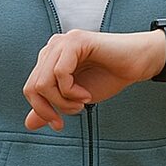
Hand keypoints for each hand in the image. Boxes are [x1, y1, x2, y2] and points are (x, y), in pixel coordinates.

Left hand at [23, 29, 165, 130]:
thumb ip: (52, 106)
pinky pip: (60, 73)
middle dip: (53, 108)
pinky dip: (71, 91)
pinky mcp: (75, 41)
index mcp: (50, 59)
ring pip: (43, 82)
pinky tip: (86, 94)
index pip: (30, 88)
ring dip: (64, 100)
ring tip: (83, 102)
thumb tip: (28, 123)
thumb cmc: (109, 77)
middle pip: (33, 87)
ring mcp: (62, 42)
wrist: (137, 64)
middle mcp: (52, 47)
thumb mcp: (75, 98)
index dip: (42, 110)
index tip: (59, 124)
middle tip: (76, 111)